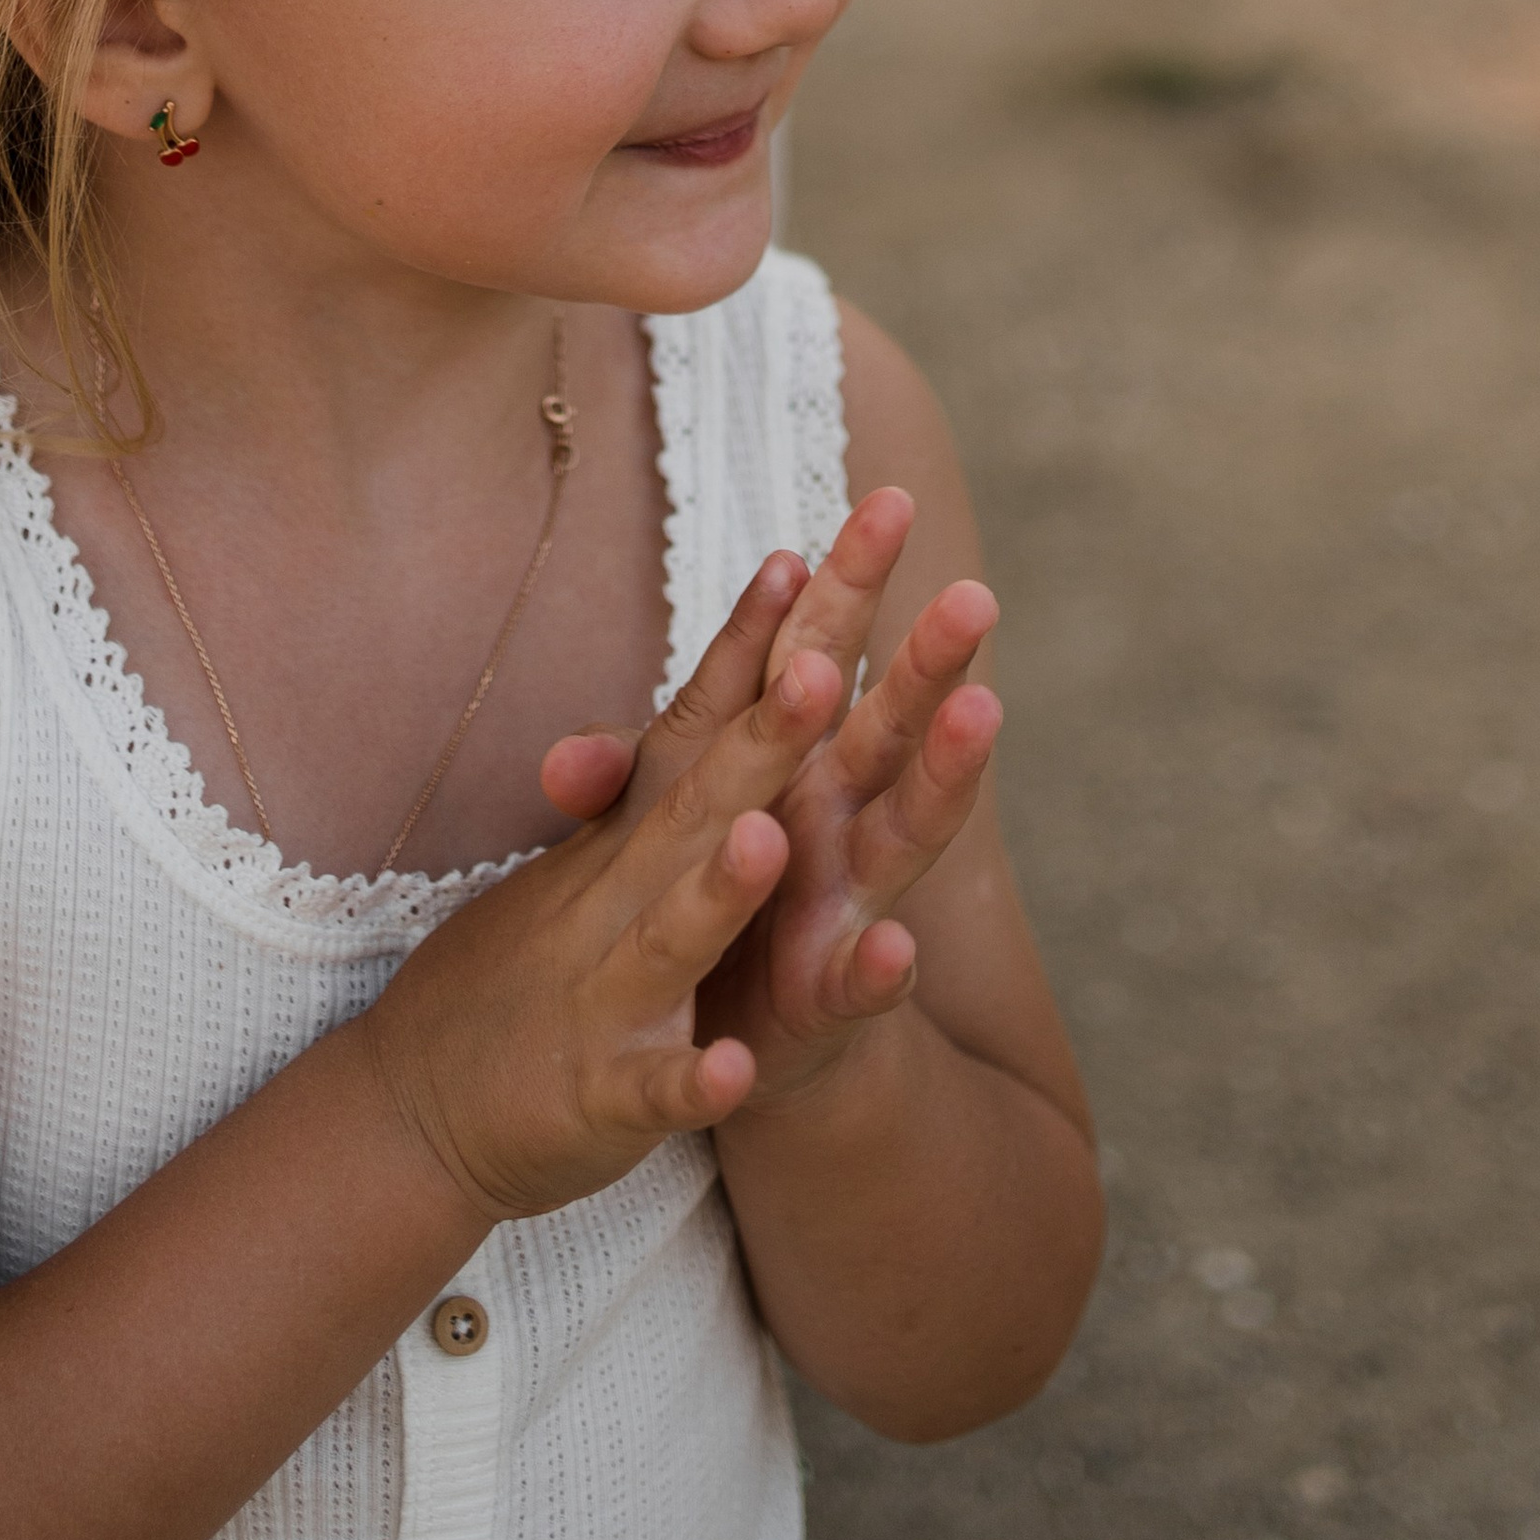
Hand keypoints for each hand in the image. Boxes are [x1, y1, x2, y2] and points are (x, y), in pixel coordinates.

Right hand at [363, 623, 844, 1225]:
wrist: (416, 1104)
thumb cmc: (520, 968)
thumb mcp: (585, 861)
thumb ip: (638, 777)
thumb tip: (685, 667)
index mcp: (630, 840)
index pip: (694, 724)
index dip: (748, 646)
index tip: (801, 558)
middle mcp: (616, 900)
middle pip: (699, 807)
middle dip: (765, 742)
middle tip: (824, 669)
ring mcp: (605, 997)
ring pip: (672, 936)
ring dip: (717, 892)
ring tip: (766, 844)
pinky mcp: (601, 1099)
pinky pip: (652, 1091)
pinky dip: (688, 1081)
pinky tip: (732, 1073)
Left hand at [542, 511, 1002, 1110]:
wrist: (729, 1041)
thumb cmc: (709, 898)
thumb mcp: (660, 829)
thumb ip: (620, 785)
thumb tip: (560, 764)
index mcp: (795, 762)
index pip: (823, 654)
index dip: (848, 584)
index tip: (880, 499)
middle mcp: (839, 819)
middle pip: (889, 725)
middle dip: (931, 660)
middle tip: (976, 592)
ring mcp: (848, 905)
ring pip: (906, 832)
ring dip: (944, 776)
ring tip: (978, 711)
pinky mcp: (829, 1000)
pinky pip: (859, 983)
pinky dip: (880, 970)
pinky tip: (896, 950)